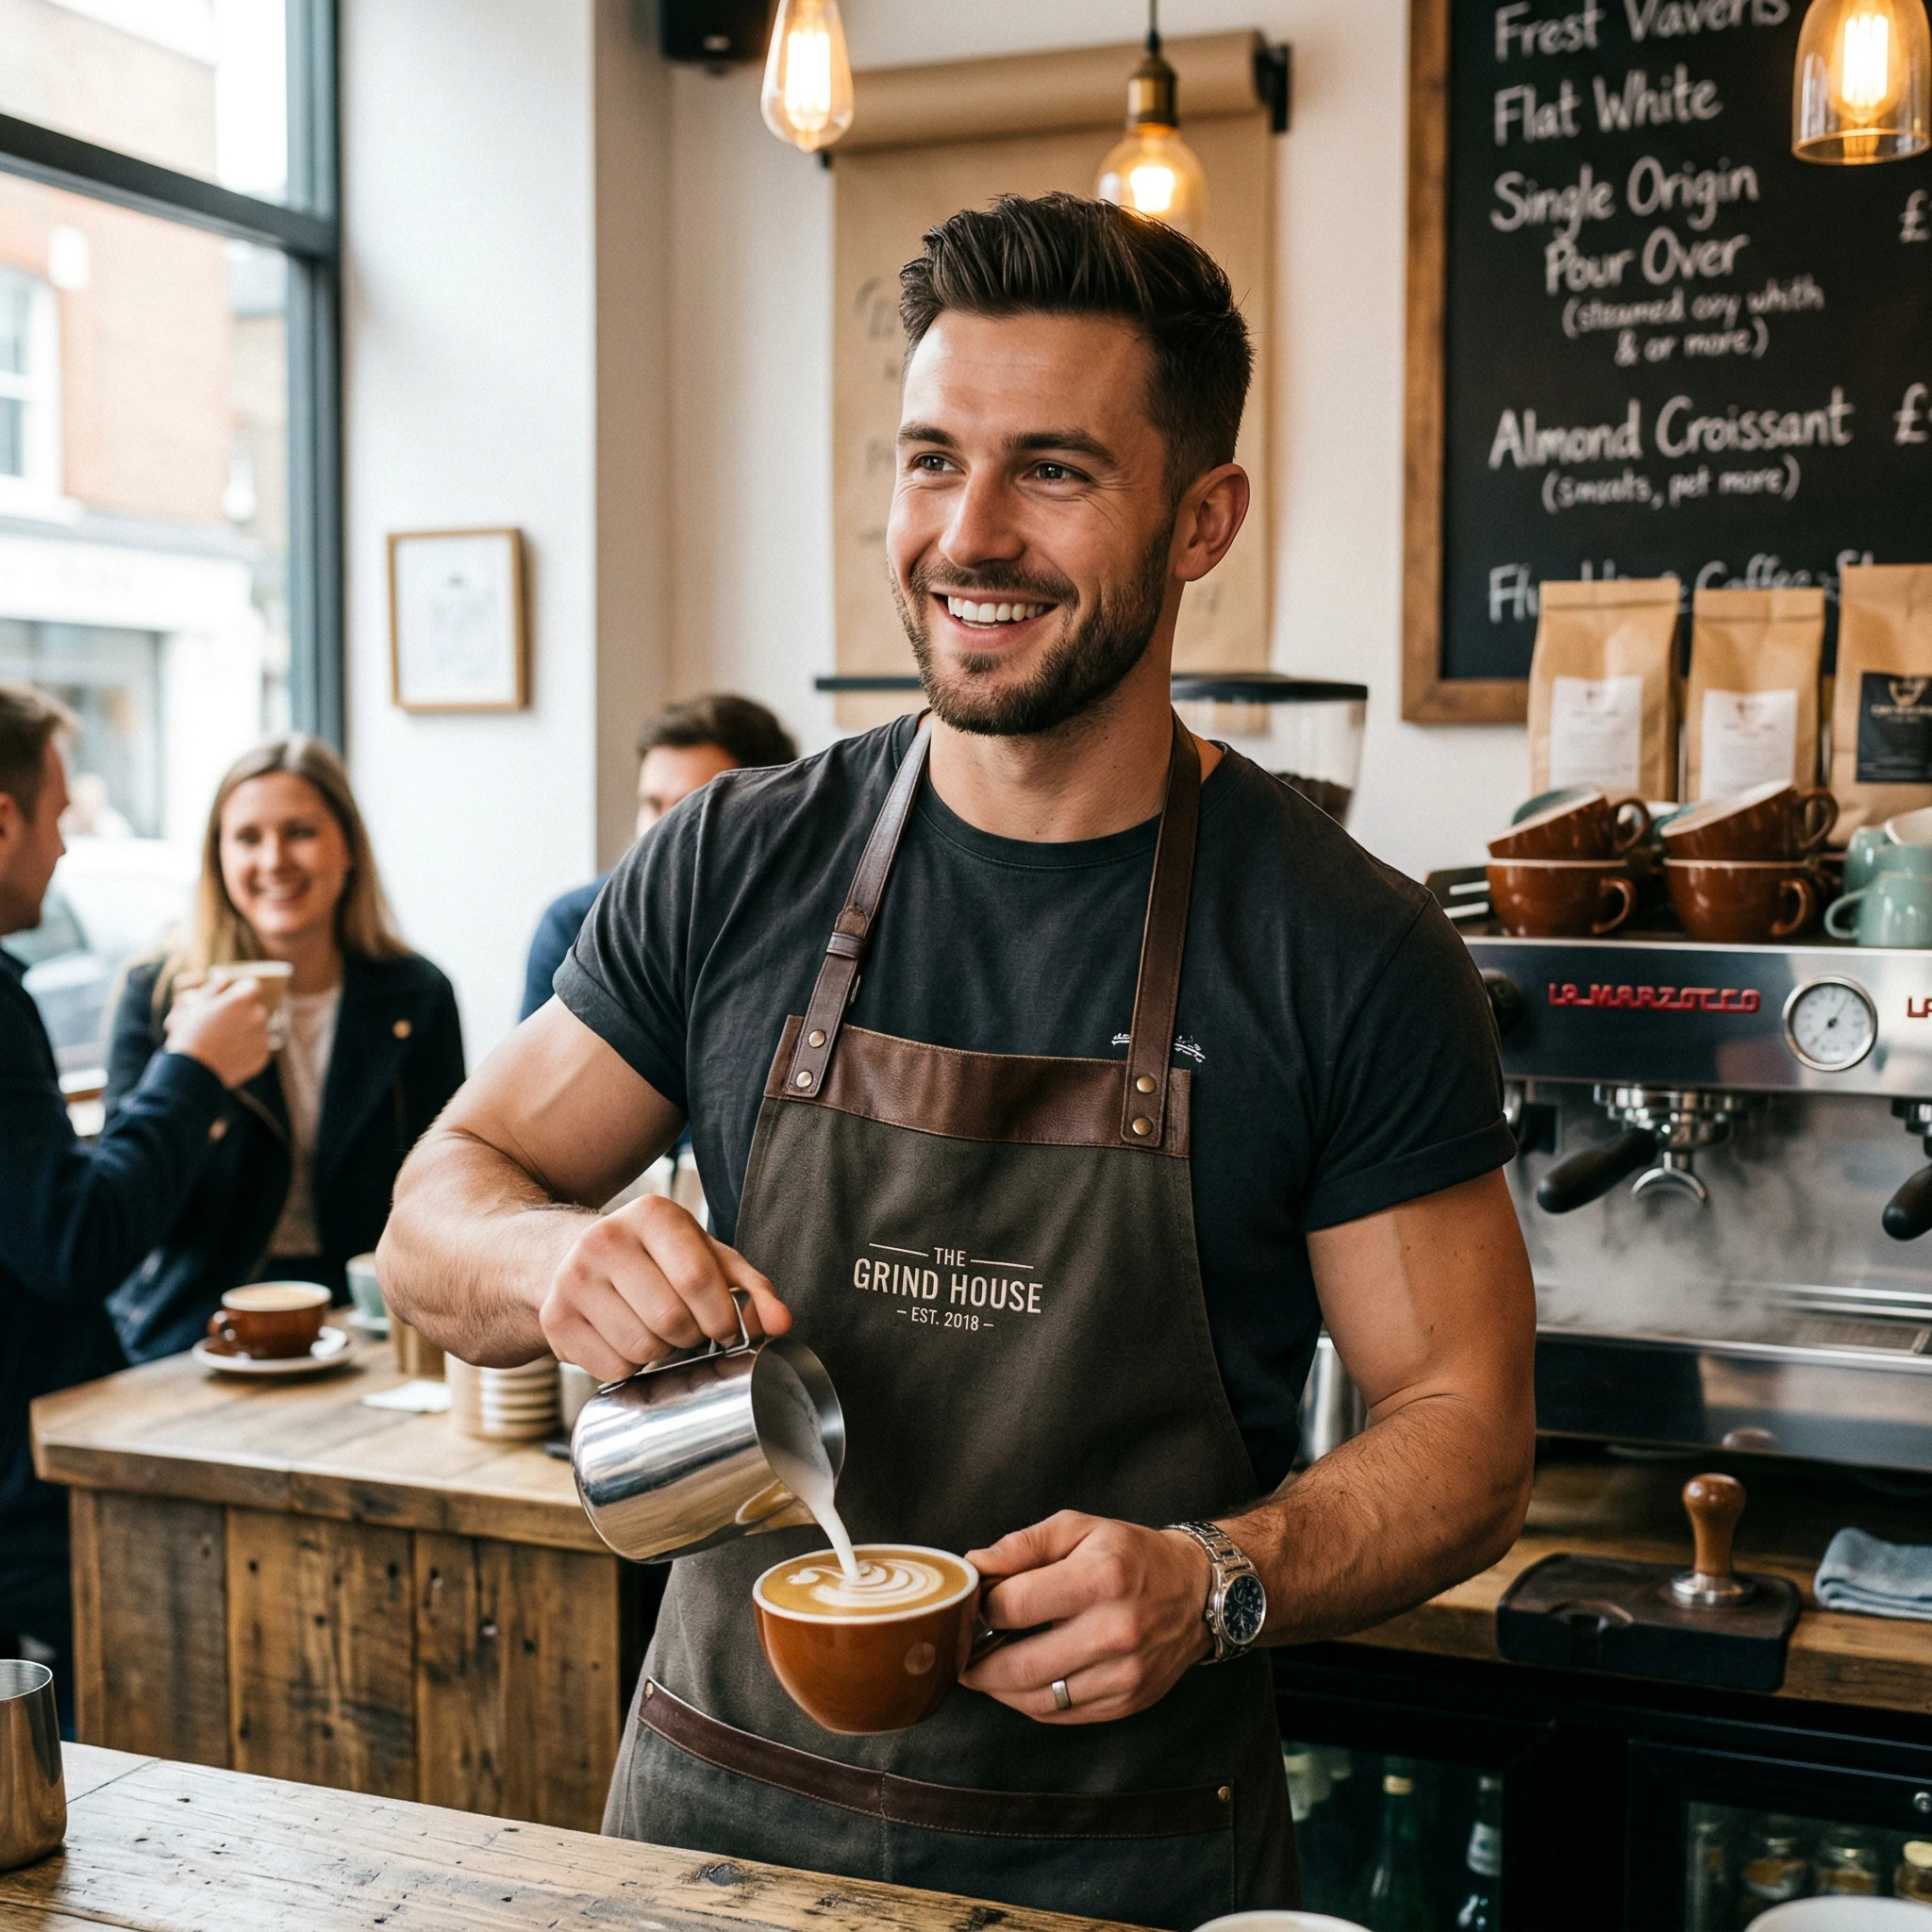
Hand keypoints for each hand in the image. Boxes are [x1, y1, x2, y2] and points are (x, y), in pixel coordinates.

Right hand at [164, 976, 272, 1088]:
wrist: (192, 1070)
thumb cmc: (189, 1033)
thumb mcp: (195, 1004)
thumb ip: (214, 987)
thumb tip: (223, 975)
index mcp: (242, 999)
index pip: (252, 985)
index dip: (240, 990)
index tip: (229, 996)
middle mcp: (258, 1015)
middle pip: (255, 1008)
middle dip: (241, 1012)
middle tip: (222, 1022)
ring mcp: (263, 1036)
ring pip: (258, 1027)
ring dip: (245, 1030)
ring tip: (223, 1039)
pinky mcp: (263, 1055)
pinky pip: (258, 1046)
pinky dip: (248, 1048)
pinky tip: (229, 1053)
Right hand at [535, 1192, 789, 1381]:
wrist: (573, 1258)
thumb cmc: (656, 1260)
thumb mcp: (707, 1258)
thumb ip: (752, 1289)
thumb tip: (780, 1324)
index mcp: (652, 1214)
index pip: (698, 1279)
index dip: (721, 1317)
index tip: (724, 1329)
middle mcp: (605, 1239)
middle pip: (671, 1320)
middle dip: (691, 1337)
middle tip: (688, 1329)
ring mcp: (573, 1279)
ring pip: (642, 1348)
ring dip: (661, 1353)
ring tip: (656, 1330)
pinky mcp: (555, 1318)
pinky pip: (612, 1368)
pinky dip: (631, 1367)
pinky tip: (625, 1338)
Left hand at [960, 1512, 1212, 1724]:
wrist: (1196, 1591)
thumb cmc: (1131, 1554)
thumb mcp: (1078, 1527)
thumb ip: (1022, 1545)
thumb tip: (974, 1566)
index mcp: (1101, 1578)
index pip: (1015, 1605)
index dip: (980, 1607)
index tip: (971, 1604)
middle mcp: (1116, 1631)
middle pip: (1019, 1665)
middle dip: (976, 1662)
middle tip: (960, 1650)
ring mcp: (1124, 1674)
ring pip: (1037, 1699)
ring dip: (998, 1688)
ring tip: (984, 1667)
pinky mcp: (1127, 1701)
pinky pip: (1061, 1714)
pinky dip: (1029, 1701)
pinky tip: (1019, 1681)